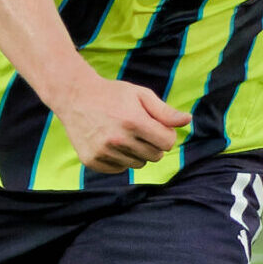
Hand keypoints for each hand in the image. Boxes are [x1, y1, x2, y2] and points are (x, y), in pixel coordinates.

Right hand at [46, 73, 189, 173]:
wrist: (75, 96)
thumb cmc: (113, 94)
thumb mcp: (140, 95)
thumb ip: (165, 111)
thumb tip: (188, 121)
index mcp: (134, 121)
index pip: (167, 143)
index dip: (166, 135)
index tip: (157, 126)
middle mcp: (118, 139)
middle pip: (154, 156)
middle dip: (153, 144)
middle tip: (140, 130)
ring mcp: (103, 151)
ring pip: (138, 164)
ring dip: (137, 152)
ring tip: (124, 135)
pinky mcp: (92, 160)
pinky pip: (119, 169)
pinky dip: (120, 159)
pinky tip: (111, 143)